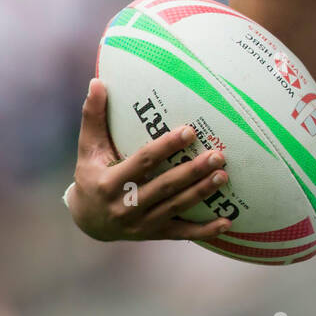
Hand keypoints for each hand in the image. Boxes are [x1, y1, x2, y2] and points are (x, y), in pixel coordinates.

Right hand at [69, 78, 234, 242]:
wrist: (88, 221)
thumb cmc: (91, 175)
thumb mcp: (88, 148)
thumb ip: (93, 117)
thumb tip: (97, 82)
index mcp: (110, 183)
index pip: (143, 162)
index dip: (166, 147)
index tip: (189, 131)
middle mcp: (125, 206)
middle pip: (165, 187)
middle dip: (192, 172)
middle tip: (217, 155)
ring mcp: (141, 224)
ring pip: (176, 207)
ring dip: (201, 193)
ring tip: (224, 176)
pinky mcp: (153, 234)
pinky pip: (181, 233)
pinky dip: (204, 230)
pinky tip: (227, 222)